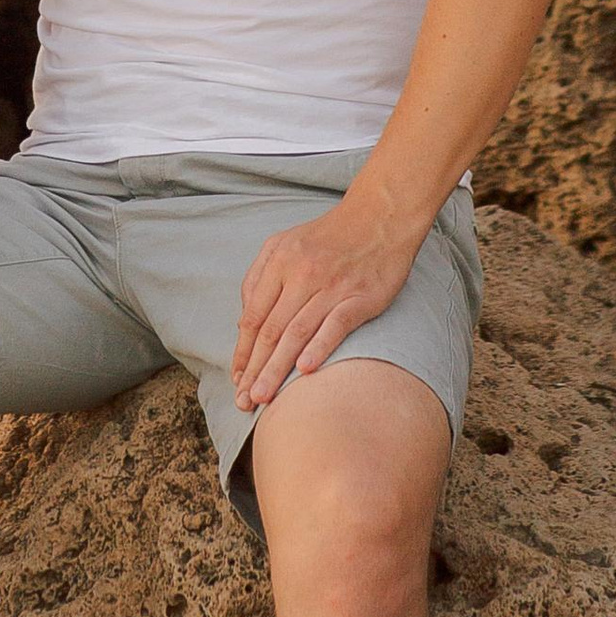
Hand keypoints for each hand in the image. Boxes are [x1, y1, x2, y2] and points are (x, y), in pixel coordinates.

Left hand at [231, 191, 421, 413]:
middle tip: (244, 400)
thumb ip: (259, 277)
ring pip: (297, 333)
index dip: (243, 351)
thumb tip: (243, 319)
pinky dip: (319, 348)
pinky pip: (335, 325)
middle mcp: (301, 274)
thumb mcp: (284, 242)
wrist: (379, 216)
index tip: (236, 379)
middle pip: (271, 329)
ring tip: (264, 396)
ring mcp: (332, 286)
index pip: (253, 316)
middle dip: (254, 368)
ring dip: (278, 368)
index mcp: (279, 261)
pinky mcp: (361, 296)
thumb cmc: (328, 235)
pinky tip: (306, 371)